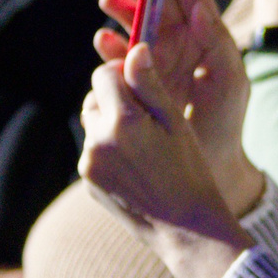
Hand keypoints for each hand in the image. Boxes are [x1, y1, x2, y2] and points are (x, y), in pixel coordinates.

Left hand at [77, 45, 254, 277]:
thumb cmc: (189, 170)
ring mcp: (90, 165)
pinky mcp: (88, 182)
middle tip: (147, 119)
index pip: (104, 74)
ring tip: (144, 145)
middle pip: (94, 98)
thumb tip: (134, 49)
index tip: (141, 85)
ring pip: (93, 125)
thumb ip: (149, 84)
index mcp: (122, 121)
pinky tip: (137, 166)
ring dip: (111, 126)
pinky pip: (94, 152)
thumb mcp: (175, 122)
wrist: (185, 228)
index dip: (123, 75)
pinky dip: (109, 151)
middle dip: (115, 100)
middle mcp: (98, 141)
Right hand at [93, 0, 257, 208]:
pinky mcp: (138, 79)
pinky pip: (120, 54)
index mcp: (205, 34)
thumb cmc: (226, 123)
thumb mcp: (230, 82)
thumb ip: (218, 43)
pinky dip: (111, 45)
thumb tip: (199, 8)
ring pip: (136, 21)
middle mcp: (180, 40)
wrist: (209, 165)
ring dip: (122, 6)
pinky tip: (103, 39)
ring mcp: (157, 59)